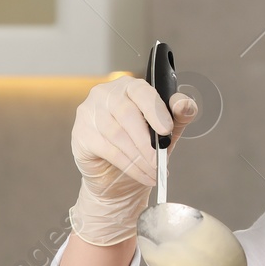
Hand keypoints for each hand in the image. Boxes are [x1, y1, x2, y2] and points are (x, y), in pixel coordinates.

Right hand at [68, 76, 198, 246]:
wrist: (117, 178)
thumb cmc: (142, 148)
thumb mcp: (166, 132)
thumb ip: (178, 116)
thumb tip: (183, 105)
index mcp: (129, 87)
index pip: (141, 91)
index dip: (155, 110)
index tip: (166, 130)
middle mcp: (105, 94)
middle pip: (126, 114)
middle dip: (146, 142)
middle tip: (159, 161)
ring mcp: (89, 112)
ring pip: (117, 134)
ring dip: (139, 157)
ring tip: (154, 172)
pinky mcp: (80, 133)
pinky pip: (107, 150)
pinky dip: (128, 165)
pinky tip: (142, 175)